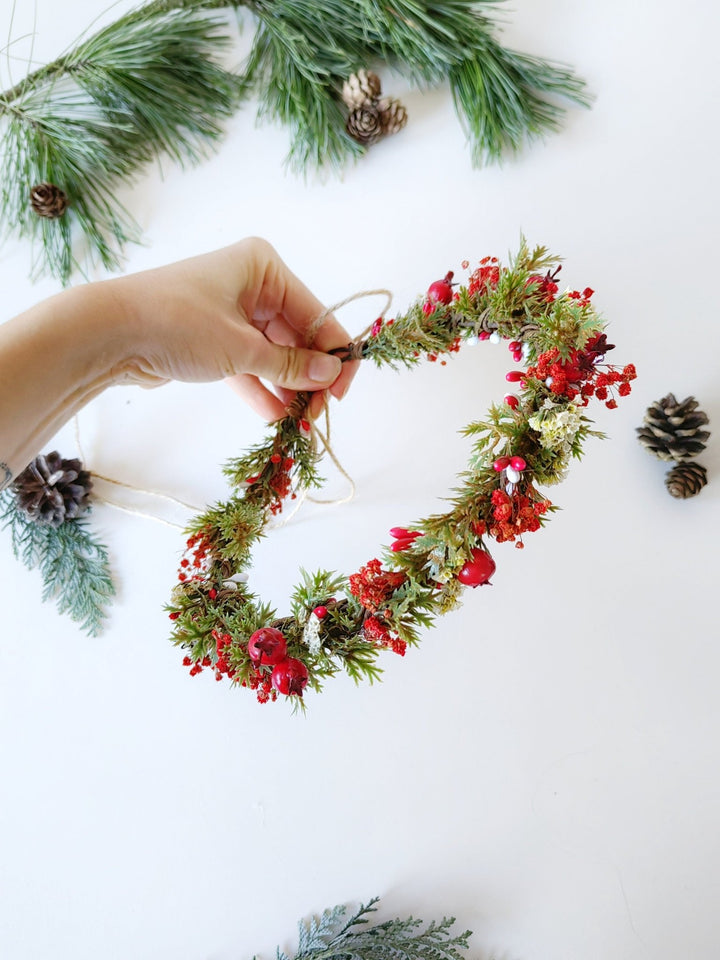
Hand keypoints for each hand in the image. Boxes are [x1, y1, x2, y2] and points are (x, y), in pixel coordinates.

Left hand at [113, 237, 357, 419]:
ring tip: (298, 424)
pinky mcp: (213, 338)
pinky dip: (261, 388)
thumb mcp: (242, 348)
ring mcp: (232, 311)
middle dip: (309, 377)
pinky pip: (249, 364)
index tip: (342, 392)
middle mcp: (252, 283)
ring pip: (274, 353)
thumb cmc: (177, 323)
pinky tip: (274, 417)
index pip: (316, 313)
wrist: (108, 334)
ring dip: (287, 387)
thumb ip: (291, 364)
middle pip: (297, 336)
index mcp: (264, 268)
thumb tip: (332, 373)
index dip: (334, 354)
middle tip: (316, 415)